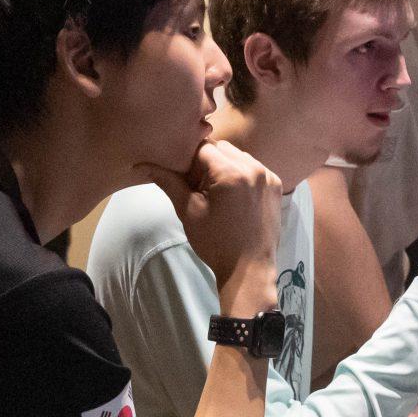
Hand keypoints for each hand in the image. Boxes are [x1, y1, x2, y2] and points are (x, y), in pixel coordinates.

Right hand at [141, 139, 283, 299]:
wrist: (248, 269)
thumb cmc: (215, 242)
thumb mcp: (188, 211)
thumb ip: (168, 182)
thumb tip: (141, 165)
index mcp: (231, 173)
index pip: (203, 147)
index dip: (189, 159)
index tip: (186, 176)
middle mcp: (253, 168)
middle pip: (222, 148)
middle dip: (208, 161)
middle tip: (200, 186)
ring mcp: (268, 176)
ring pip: (239, 156)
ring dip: (226, 166)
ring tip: (218, 193)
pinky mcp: (275, 185)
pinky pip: (254, 168)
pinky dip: (242, 174)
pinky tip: (235, 196)